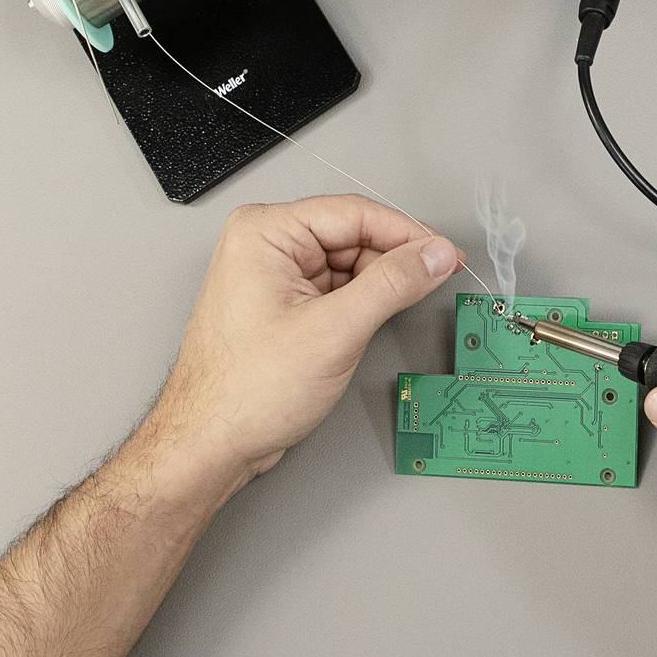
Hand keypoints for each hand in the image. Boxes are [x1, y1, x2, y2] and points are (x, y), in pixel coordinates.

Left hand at [140, 195, 459, 490]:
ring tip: (400, 310)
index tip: (446, 254)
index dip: (408, 233)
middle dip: (394, 261)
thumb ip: (392, 285)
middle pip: (352, 235)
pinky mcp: (282, 304)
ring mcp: (272, 275)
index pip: (354, 213)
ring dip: (378, 286)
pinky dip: (361, 303)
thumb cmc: (244, 392)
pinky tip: (374, 322)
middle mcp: (264, 246)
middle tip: (436, 280)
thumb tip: (434, 256)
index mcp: (265, 233)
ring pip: (347, 264)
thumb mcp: (335, 331)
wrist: (211, 442)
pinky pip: (334, 289)